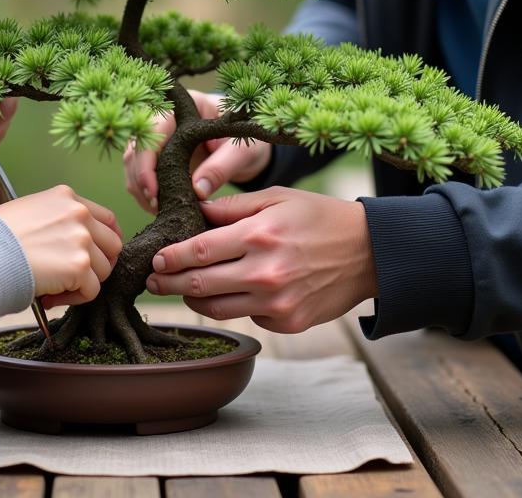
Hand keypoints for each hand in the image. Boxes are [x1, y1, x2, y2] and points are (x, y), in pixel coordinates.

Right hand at [0, 184, 122, 304]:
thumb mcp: (29, 212)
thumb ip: (57, 220)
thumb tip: (71, 245)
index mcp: (67, 197)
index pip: (106, 218)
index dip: (104, 241)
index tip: (97, 255)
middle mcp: (79, 213)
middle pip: (112, 244)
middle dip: (99, 264)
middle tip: (78, 277)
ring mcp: (82, 238)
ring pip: (103, 270)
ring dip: (83, 283)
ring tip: (55, 287)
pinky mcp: (80, 265)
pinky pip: (91, 291)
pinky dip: (74, 299)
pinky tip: (51, 295)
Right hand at [123, 89, 272, 211]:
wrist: (248, 150)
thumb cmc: (248, 142)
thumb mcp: (242, 151)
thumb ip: (221, 167)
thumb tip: (197, 191)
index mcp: (185, 107)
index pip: (153, 127)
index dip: (147, 158)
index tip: (154, 189)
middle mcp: (165, 119)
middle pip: (136, 145)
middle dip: (140, 177)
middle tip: (155, 204)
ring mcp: (158, 138)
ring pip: (132, 161)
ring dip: (139, 186)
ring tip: (157, 209)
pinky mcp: (157, 157)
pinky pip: (139, 173)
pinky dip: (144, 192)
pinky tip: (158, 207)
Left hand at [145, 187, 375, 332]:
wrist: (368, 251)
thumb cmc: (318, 217)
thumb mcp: (276, 198)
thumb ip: (233, 207)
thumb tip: (195, 210)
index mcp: (260, 235)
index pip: (200, 251)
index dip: (171, 258)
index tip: (155, 259)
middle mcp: (266, 272)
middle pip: (200, 285)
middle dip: (170, 284)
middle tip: (153, 281)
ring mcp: (277, 301)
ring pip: (217, 309)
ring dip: (193, 301)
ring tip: (182, 290)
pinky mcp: (288, 322)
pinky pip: (247, 317)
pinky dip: (234, 306)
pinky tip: (232, 292)